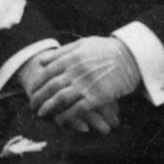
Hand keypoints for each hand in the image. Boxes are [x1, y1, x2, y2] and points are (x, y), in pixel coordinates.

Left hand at [22, 36, 140, 134]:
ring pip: (60, 99)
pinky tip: (60, 120)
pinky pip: (77, 110)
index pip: (47, 72)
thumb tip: (42, 61)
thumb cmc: (108, 49)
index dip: (38, 83)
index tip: (33, 89)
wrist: (132, 56)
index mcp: (72, 57)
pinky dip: (66, 117)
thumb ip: (63, 52)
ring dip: (48, 108)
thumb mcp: (84, 43)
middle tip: (32, 105)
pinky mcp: (96, 97)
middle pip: (51, 87)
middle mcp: (76, 71)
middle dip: (38, 98)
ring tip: (41, 114)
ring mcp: (85, 85)